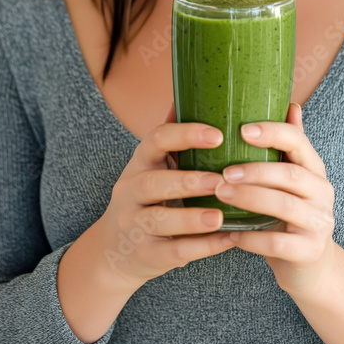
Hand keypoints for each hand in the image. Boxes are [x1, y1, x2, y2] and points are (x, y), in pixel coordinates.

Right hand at [97, 101, 235, 289]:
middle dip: (189, 181)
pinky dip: (202, 248)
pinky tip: (229, 239)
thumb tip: (197, 88)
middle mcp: (131, 190)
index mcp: (140, 162)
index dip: (185, 135)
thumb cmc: (147, 198)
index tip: (218, 134)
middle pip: (155, 183)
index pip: (156, 140)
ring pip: (160, 220)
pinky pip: (173, 252)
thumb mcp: (153, 165)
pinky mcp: (145, 255)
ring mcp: (134, 225)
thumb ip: (175, 136)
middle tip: (222, 179)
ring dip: (191, 218)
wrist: (114, 251)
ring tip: (221, 216)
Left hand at [213, 102, 336, 295]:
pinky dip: (252, 238)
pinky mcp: (309, 252)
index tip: (241, 130)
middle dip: (254, 170)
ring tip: (221, 194)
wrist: (311, 268)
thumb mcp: (292, 180)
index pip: (298, 141)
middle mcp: (322, 193)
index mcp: (314, 169)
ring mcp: (319, 223)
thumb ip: (289, 146)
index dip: (272, 132)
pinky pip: (277, 244)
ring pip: (284, 205)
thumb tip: (290, 103)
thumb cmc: (291, 216)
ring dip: (249, 198)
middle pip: (290, 174)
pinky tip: (231, 234)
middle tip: (222, 171)